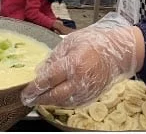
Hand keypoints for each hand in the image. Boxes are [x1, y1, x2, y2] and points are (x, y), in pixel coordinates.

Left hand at [21, 13, 140, 107]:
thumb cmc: (96, 42)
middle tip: (28, 99)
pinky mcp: (92, 96)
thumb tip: (41, 71)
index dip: (35, 87)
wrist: (119, 52)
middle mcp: (80, 80)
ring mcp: (87, 90)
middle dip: (39, 98)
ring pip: (63, 102)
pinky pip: (73, 103)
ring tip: (40, 98)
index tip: (26, 90)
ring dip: (50, 101)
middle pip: (55, 95)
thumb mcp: (71, 41)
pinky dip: (62, 102)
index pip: (49, 79)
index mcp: (74, 63)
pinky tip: (55, 98)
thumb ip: (55, 57)